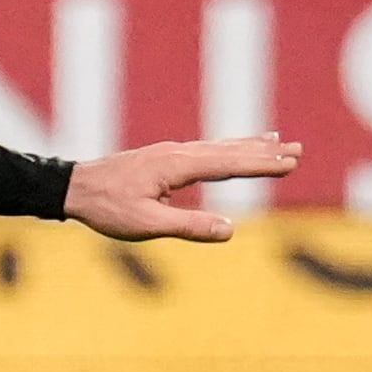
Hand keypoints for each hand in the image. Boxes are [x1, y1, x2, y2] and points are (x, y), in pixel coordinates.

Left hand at [63, 136, 301, 242]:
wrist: (71, 187)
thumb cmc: (106, 208)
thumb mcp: (146, 225)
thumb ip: (188, 227)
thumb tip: (230, 230)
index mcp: (176, 166)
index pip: (229, 164)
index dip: (261, 165)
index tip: (291, 163)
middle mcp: (177, 153)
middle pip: (230, 150)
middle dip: (265, 151)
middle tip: (299, 149)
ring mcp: (170, 153)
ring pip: (219, 147)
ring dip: (250, 145)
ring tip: (278, 141)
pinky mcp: (163, 158)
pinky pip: (205, 149)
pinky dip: (227, 147)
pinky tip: (232, 149)